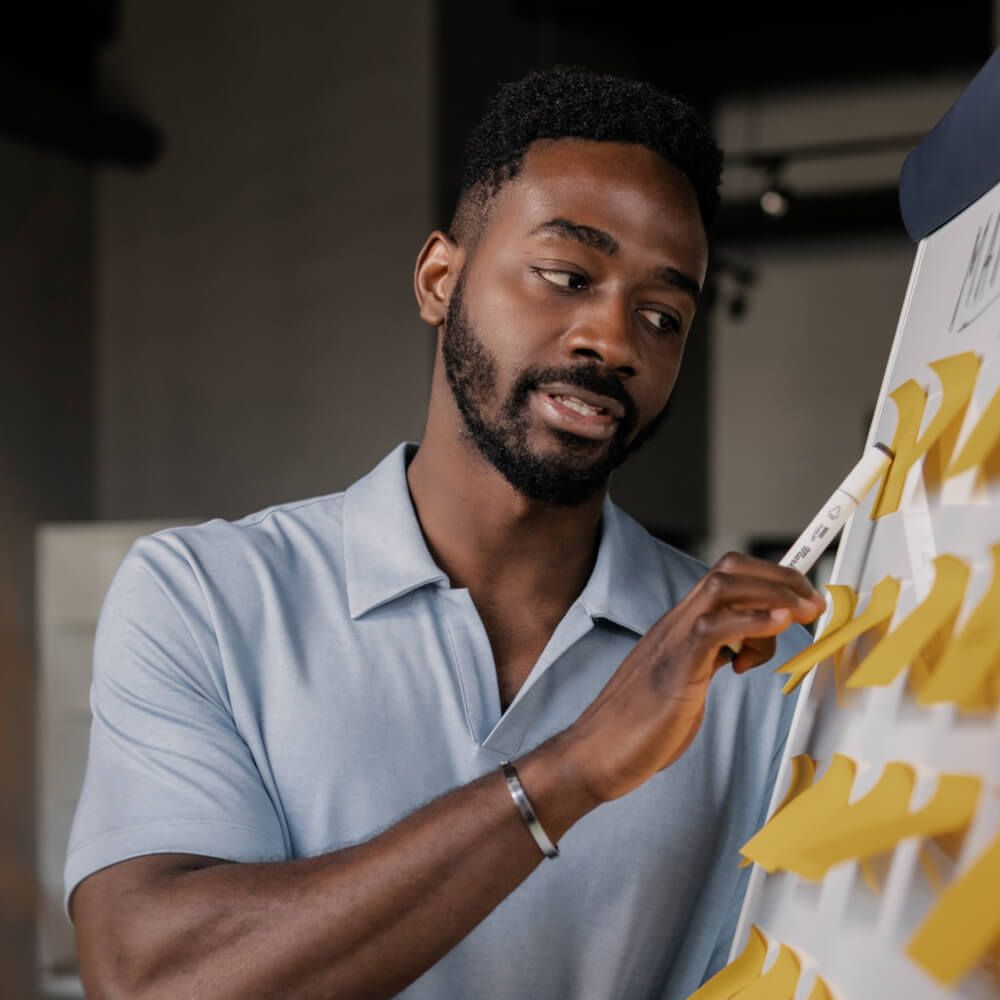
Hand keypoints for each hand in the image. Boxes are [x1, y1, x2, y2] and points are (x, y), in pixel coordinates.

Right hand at [564, 552, 824, 802]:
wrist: (595, 754)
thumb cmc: (637, 728)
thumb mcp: (685, 683)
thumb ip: (709, 660)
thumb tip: (740, 653)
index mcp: (681, 628)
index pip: (726, 578)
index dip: (770, 577)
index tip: (803, 596)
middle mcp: (677, 625)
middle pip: (729, 571)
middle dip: (780, 578)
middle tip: (813, 603)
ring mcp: (673, 642)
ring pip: (723, 587)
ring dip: (772, 593)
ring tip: (801, 614)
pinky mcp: (675, 668)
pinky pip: (713, 629)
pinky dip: (751, 622)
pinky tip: (777, 627)